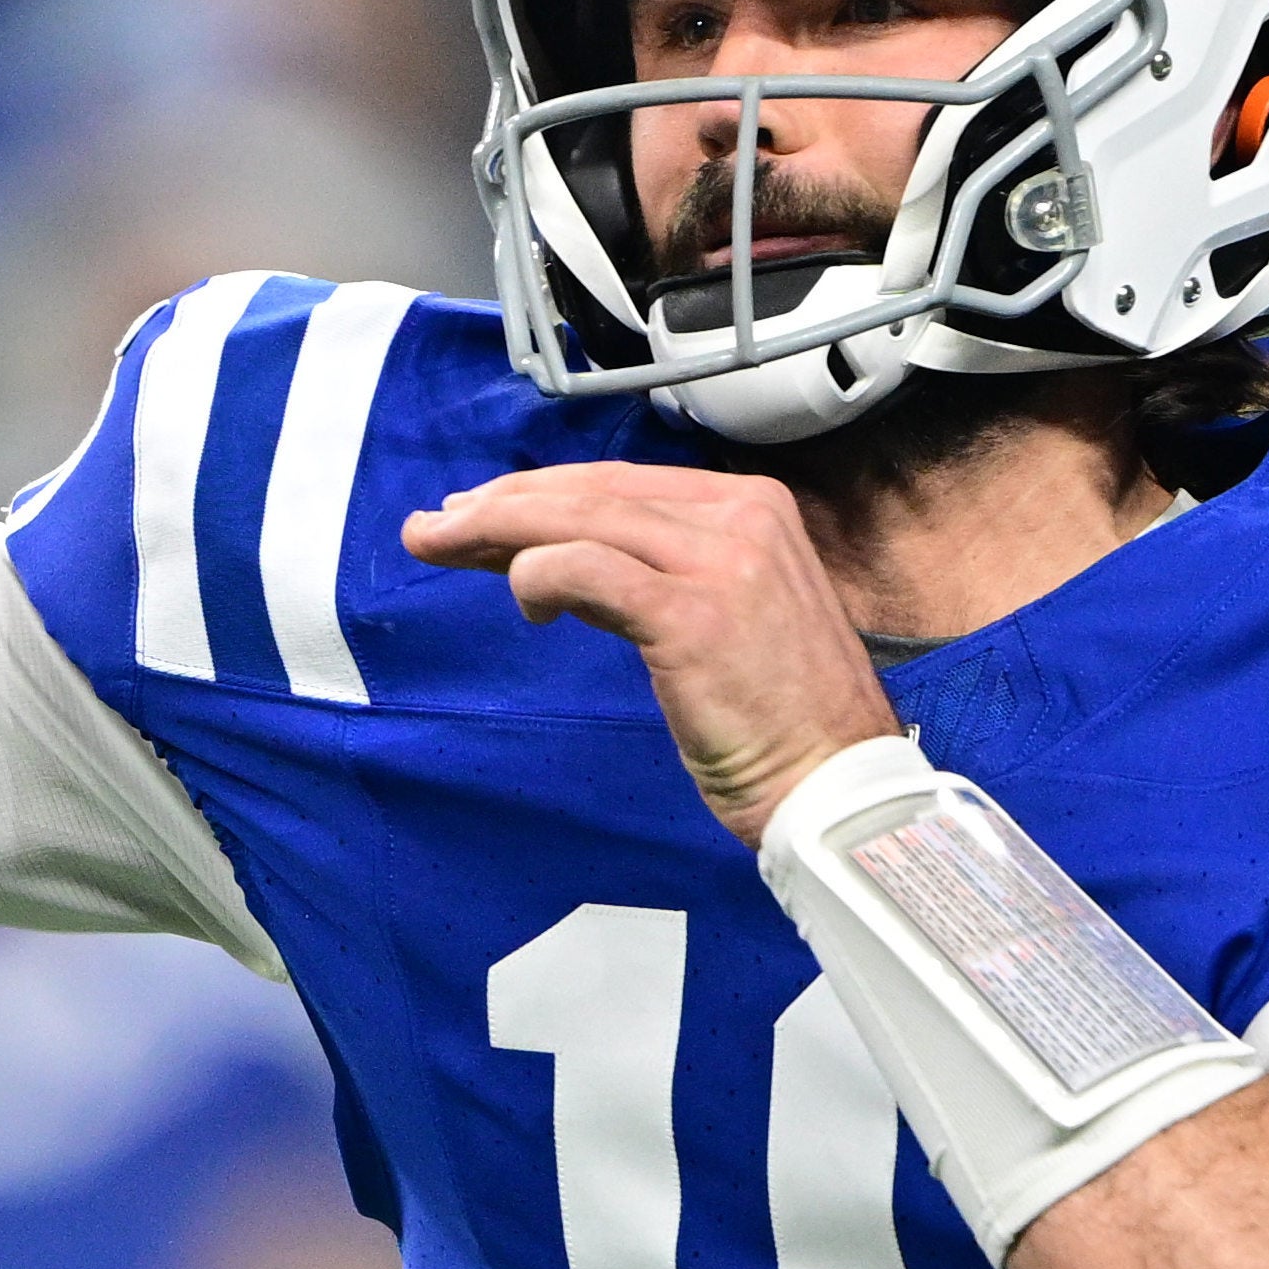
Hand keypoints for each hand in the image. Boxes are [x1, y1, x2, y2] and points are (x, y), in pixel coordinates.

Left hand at [404, 461, 899, 844]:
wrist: (834, 784)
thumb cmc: (779, 718)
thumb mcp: (722, 617)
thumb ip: (648, 576)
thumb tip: (551, 560)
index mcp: (753, 509)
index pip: (621, 483)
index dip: (539, 492)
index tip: (476, 512)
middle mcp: (741, 519)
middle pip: (592, 491)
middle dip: (501, 504)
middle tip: (434, 526)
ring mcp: (719, 561)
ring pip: (580, 518)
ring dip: (495, 530)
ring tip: (439, 546)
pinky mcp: (691, 612)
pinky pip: (586, 569)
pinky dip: (537, 574)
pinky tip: (522, 601)